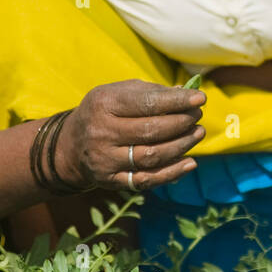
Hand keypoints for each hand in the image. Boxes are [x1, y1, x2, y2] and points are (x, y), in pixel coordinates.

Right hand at [53, 80, 205, 190]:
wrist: (71, 145)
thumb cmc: (105, 112)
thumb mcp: (119, 93)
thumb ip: (152, 91)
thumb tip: (188, 92)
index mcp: (104, 104)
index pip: (147, 103)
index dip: (177, 101)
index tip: (201, 98)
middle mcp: (101, 132)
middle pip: (152, 130)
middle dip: (182, 123)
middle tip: (197, 117)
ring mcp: (104, 159)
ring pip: (152, 156)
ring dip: (181, 146)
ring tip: (197, 134)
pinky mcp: (110, 180)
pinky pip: (146, 179)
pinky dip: (172, 173)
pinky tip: (190, 162)